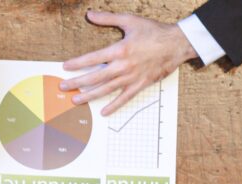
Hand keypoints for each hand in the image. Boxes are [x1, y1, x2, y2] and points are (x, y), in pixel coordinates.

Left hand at [61, 11, 196, 114]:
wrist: (177, 44)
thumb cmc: (154, 31)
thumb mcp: (130, 20)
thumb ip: (108, 18)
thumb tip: (89, 14)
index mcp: (120, 50)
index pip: (93, 58)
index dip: (77, 63)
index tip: (65, 68)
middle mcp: (124, 66)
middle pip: (95, 77)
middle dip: (77, 83)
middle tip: (63, 87)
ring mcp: (132, 77)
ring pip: (106, 89)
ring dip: (89, 96)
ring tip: (76, 100)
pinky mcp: (141, 84)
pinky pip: (125, 98)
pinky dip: (114, 105)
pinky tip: (103, 111)